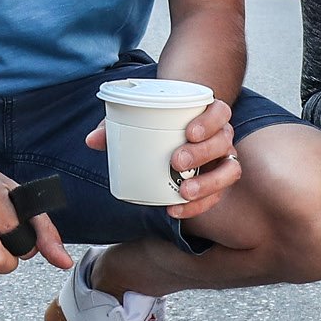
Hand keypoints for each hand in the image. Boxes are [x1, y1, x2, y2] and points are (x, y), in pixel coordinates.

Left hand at [85, 100, 241, 219]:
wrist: (175, 136)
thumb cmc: (158, 124)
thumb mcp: (137, 120)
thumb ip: (115, 127)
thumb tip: (91, 140)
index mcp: (208, 114)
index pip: (219, 111)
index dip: (210, 121)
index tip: (189, 131)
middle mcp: (221, 137)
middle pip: (223, 141)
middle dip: (202, 153)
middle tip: (176, 161)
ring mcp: (222, 161)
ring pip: (229, 171)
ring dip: (208, 182)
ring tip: (183, 191)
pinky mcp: (217, 183)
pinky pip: (216, 196)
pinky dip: (198, 206)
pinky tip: (176, 209)